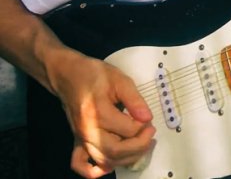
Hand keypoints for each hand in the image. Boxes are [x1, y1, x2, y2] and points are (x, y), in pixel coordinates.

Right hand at [46, 49, 154, 177]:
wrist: (67, 75)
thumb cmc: (92, 75)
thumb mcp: (119, 79)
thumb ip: (135, 99)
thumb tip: (147, 117)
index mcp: (97, 113)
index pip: (127, 130)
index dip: (144, 127)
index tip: (149, 119)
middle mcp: (87, 130)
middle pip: (116, 151)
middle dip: (139, 146)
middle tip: (150, 132)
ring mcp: (81, 138)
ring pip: (104, 161)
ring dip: (127, 158)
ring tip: (140, 144)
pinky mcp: (78, 141)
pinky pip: (81, 165)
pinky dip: (96, 171)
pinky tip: (112, 164)